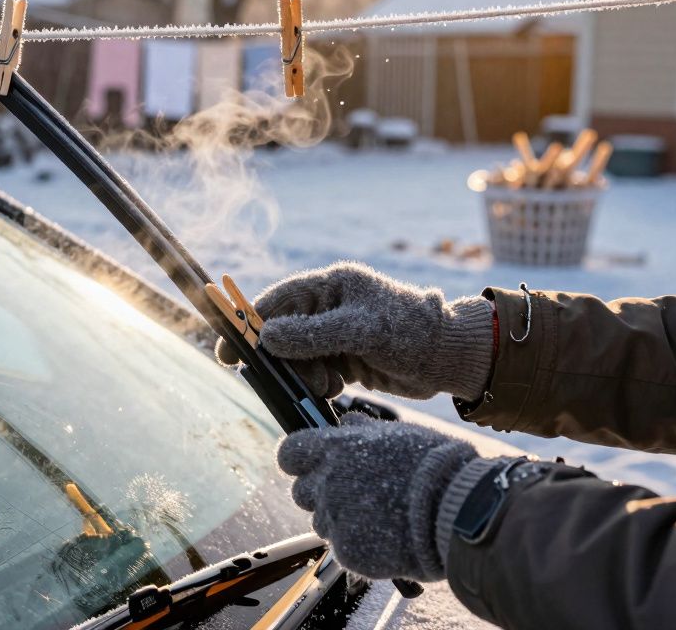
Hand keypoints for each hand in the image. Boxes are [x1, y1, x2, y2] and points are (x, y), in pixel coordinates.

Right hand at [215, 262, 492, 400]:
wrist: (449, 359)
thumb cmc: (411, 334)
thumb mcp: (361, 331)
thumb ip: (312, 335)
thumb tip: (267, 338)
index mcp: (331, 286)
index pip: (276, 302)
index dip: (248, 324)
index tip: (227, 352)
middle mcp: (329, 306)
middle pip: (282, 333)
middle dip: (282, 359)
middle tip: (285, 381)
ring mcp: (335, 333)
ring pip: (296, 357)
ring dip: (303, 375)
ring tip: (327, 385)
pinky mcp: (344, 357)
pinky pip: (314, 371)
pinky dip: (317, 383)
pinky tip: (337, 388)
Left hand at [277, 414, 481, 581]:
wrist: (457, 510)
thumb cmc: (433, 467)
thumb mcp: (396, 434)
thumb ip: (361, 430)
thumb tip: (345, 422)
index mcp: (335, 449)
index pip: (290, 453)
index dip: (299, 461)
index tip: (310, 465)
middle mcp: (328, 482)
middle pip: (302, 491)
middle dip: (321, 493)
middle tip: (355, 496)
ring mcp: (336, 519)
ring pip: (321, 522)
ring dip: (340, 521)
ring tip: (377, 518)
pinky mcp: (348, 550)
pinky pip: (342, 549)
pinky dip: (359, 546)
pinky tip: (386, 538)